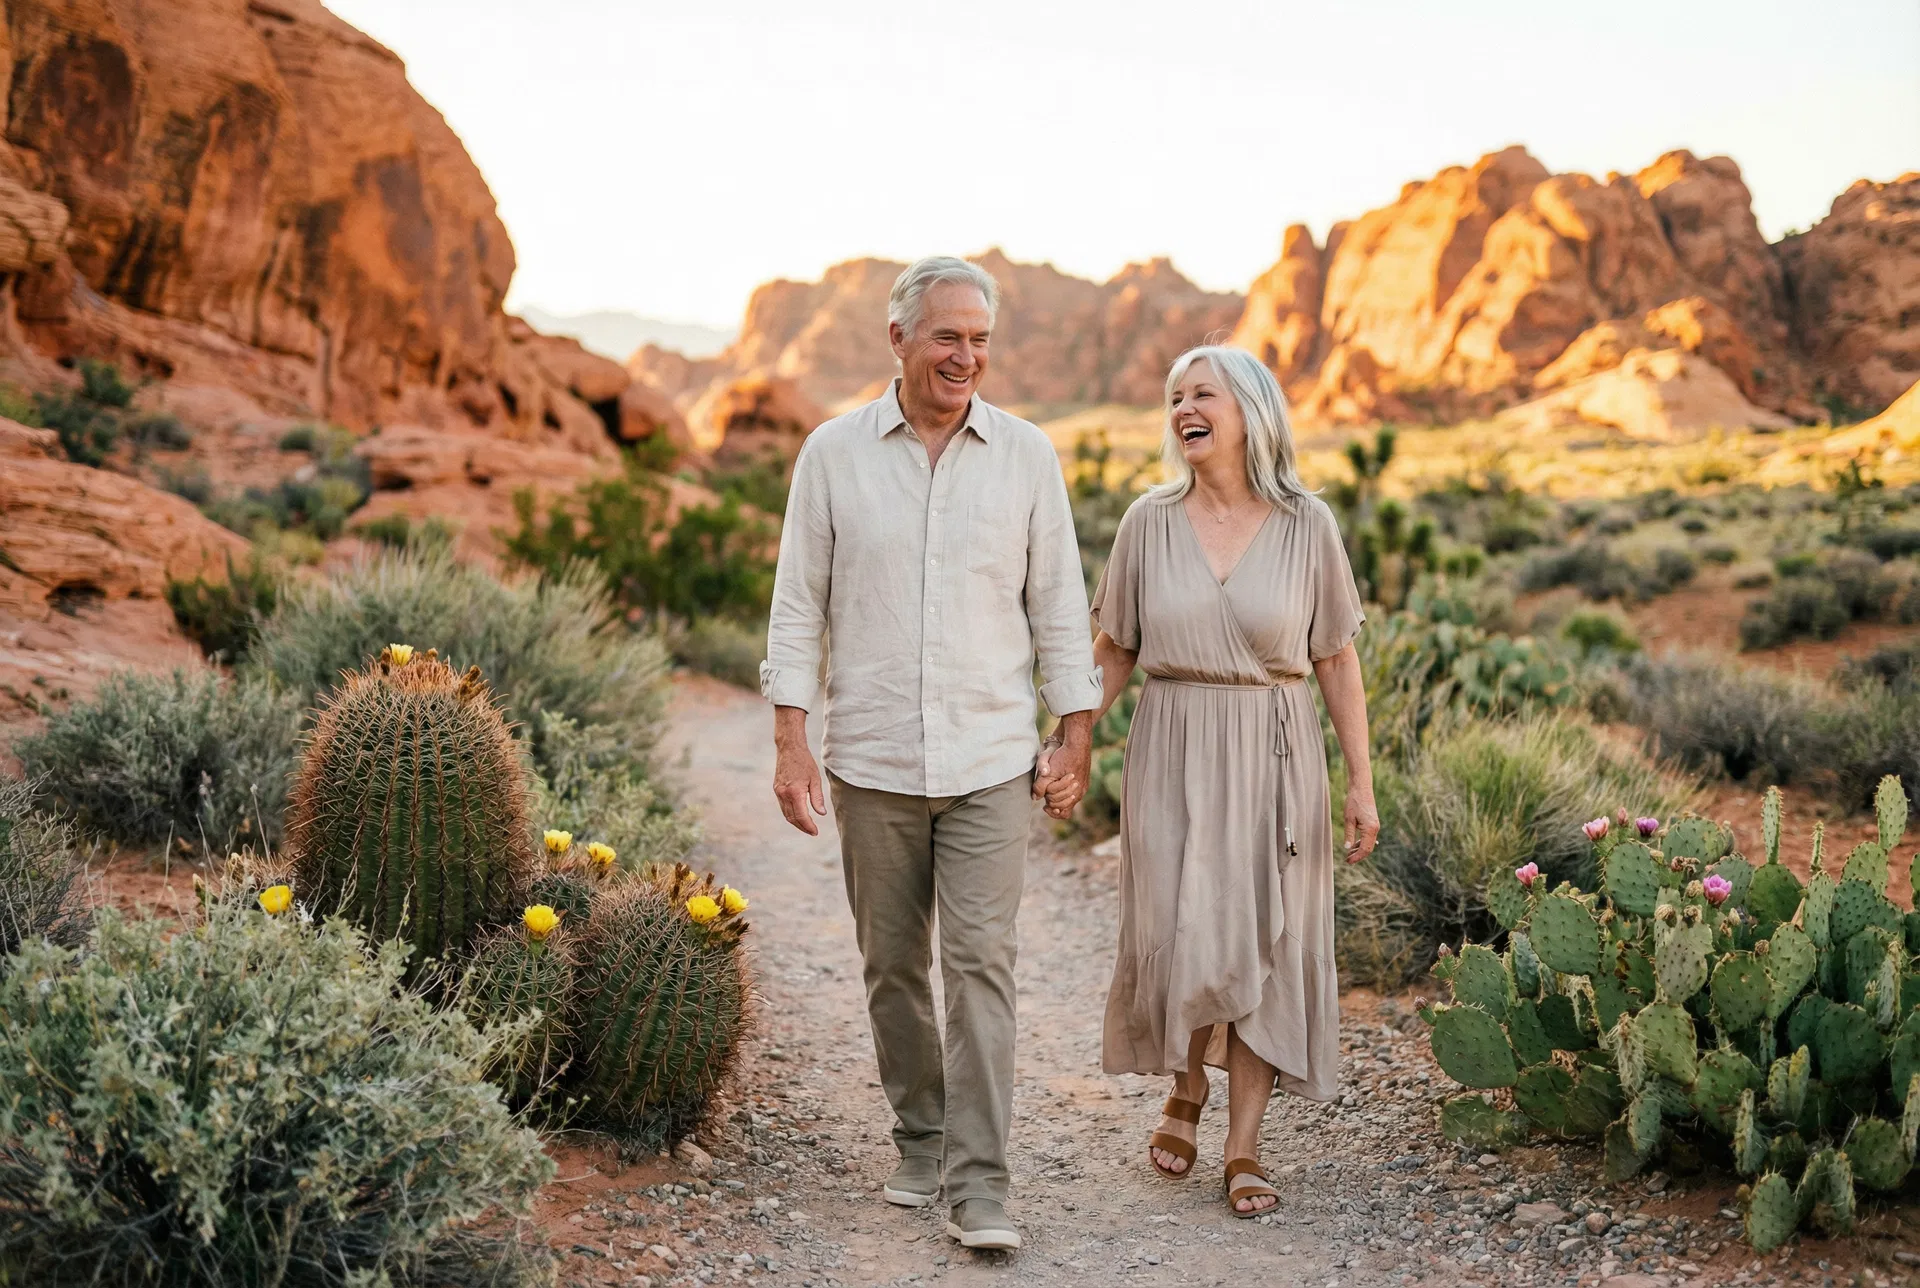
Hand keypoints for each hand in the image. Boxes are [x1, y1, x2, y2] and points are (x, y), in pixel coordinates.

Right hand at [772, 707, 826, 835]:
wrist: (789, 749)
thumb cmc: (805, 762)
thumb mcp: (815, 779)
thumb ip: (817, 798)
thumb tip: (821, 814)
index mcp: (795, 792)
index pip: (801, 816)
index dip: (809, 826)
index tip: (815, 832)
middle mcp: (784, 794)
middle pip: (792, 818)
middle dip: (802, 827)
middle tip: (813, 832)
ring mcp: (778, 792)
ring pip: (786, 814)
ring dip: (796, 823)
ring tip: (807, 827)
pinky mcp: (776, 789)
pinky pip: (783, 807)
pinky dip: (790, 814)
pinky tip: (799, 815)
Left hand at [1034, 732, 1091, 821]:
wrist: (1077, 743)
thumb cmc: (1062, 757)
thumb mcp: (1048, 772)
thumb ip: (1040, 786)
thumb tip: (1035, 797)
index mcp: (1074, 793)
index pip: (1063, 813)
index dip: (1052, 811)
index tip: (1044, 805)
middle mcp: (1081, 791)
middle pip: (1066, 806)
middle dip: (1055, 803)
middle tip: (1046, 797)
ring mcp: (1084, 785)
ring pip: (1071, 798)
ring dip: (1060, 796)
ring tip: (1051, 791)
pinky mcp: (1084, 778)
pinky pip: (1075, 790)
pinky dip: (1065, 790)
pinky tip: (1058, 782)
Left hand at [1343, 783, 1379, 863]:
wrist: (1361, 789)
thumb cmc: (1354, 802)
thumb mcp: (1348, 819)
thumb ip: (1349, 835)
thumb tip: (1347, 848)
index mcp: (1370, 829)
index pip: (1365, 849)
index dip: (1357, 857)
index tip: (1348, 861)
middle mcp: (1375, 829)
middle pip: (1368, 848)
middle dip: (1358, 855)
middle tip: (1347, 860)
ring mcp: (1375, 826)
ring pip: (1369, 843)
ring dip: (1359, 849)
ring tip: (1349, 854)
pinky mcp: (1373, 823)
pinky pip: (1369, 837)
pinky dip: (1362, 842)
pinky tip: (1355, 845)